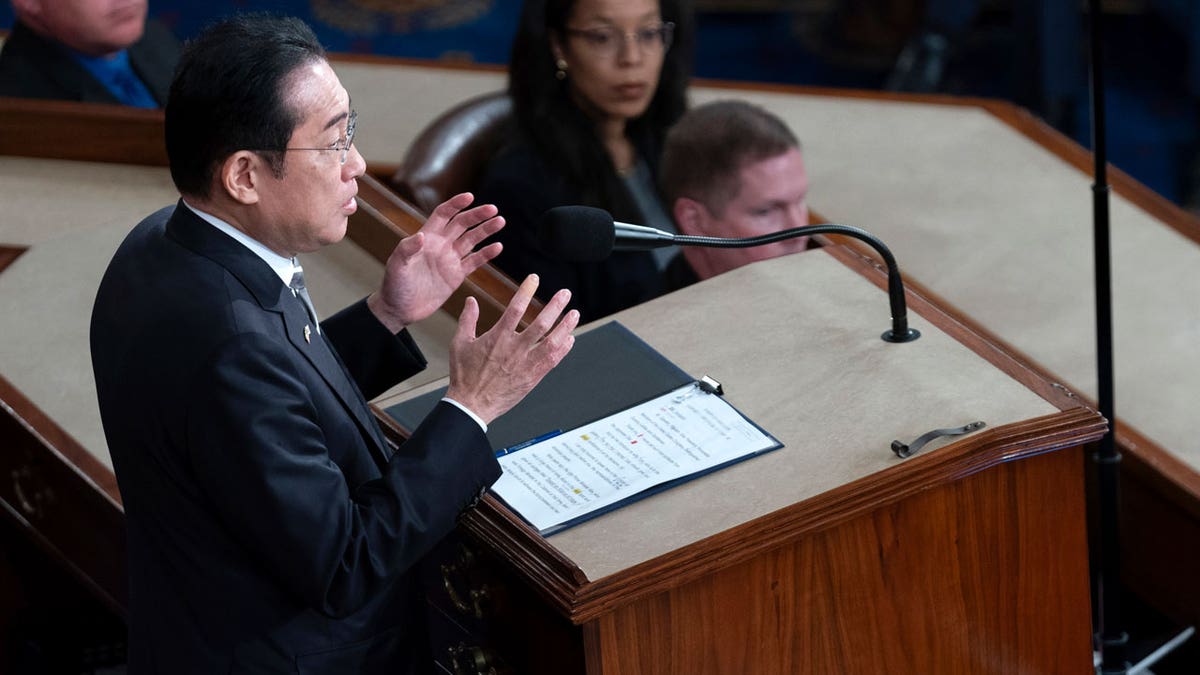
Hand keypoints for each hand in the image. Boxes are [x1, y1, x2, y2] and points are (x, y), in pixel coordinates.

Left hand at [367, 193, 504, 332]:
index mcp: (427, 237)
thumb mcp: (397, 266)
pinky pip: (475, 261)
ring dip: (486, 230)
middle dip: (477, 215)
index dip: (456, 204)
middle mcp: (440, 245)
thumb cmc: (394, 285)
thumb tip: (421, 236)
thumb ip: (407, 250)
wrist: (400, 309)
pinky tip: (498, 246)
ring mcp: (450, 259)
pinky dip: (486, 254)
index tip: (470, 197)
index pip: (444, 214)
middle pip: (462, 224)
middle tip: (493, 209)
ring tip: (500, 222)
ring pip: (472, 240)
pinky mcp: (457, 275)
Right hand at [446, 275, 578, 424]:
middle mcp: (515, 349)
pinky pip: (552, 361)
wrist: (472, 404)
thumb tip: (471, 300)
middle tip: (565, 293)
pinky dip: (563, 349)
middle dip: (555, 306)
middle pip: (541, 324)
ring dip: (566, 327)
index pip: (515, 309)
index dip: (526, 291)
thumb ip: (467, 319)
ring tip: (575, 313)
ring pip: (552, 342)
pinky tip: (570, 339)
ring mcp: (526, 364)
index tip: (534, 279)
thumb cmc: (464, 375)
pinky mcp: (533, 377)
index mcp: (497, 338)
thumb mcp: (459, 343)